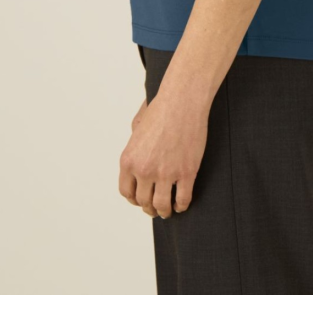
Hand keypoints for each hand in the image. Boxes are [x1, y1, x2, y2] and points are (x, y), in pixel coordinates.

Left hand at [119, 90, 207, 218]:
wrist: (182, 101)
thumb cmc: (161, 109)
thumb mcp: (137, 127)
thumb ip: (134, 147)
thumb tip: (137, 160)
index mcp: (129, 160)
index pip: (127, 191)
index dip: (134, 199)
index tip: (140, 200)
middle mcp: (144, 170)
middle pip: (144, 201)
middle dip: (149, 208)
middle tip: (155, 209)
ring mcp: (165, 173)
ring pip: (162, 205)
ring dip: (164, 211)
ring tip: (168, 210)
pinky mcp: (186, 172)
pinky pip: (183, 199)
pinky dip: (182, 206)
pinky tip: (182, 204)